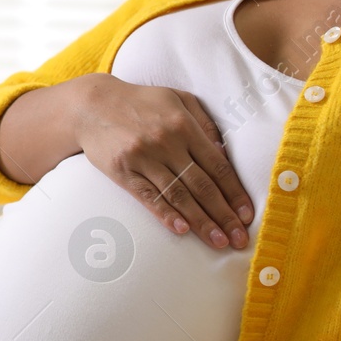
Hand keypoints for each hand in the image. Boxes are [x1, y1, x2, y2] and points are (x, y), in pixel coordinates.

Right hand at [73, 75, 253, 248]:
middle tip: (239, 239)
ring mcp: (143, 157)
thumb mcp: (178, 99)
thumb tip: (225, 154)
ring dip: (200, 221)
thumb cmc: (141, 102)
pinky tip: (181, 230)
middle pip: (202, 185)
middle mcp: (167, 142)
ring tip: (218, 242)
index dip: (235, 193)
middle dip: (224, 215)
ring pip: (178, 195)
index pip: (218, 166)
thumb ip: (205, 122)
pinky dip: (165, 214)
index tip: (247, 215)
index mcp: (185, 125)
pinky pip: (148, 196)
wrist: (93, 104)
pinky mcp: (122, 170)